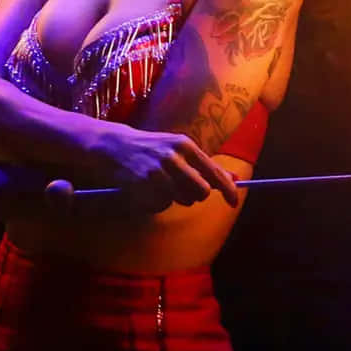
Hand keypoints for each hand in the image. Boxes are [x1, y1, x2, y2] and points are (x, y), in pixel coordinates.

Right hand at [93, 125, 239, 212]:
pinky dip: (157, 202)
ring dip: (175, 198)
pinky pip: (162, 205)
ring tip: (160, 185)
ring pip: (182, 200)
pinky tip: (148, 190)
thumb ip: (205, 165)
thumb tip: (235, 179)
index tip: (234, 202)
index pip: (214, 172)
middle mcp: (173, 156)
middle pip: (201, 192)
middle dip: (196, 196)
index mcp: (185, 145)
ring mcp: (157, 171)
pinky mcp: (143, 184)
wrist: (114, 146)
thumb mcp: (179, 149)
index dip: (228, 190)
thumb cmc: (152, 148)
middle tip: (183, 190)